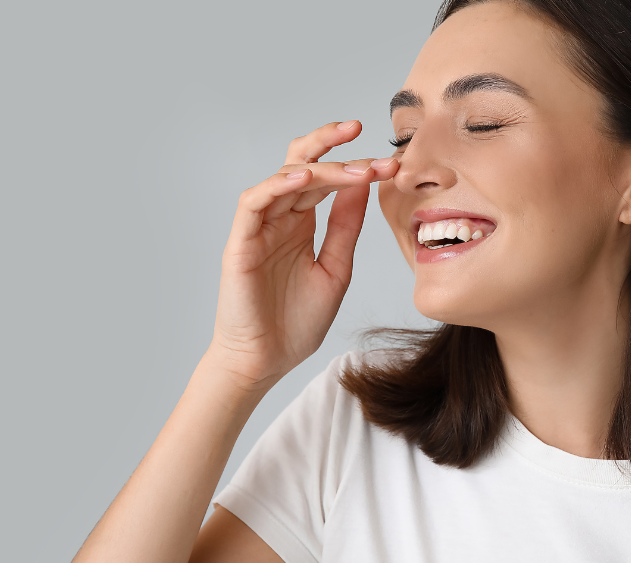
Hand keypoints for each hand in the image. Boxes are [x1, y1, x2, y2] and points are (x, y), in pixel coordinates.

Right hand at [205, 120, 398, 389]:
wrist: (265, 361)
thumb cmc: (296, 322)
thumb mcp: (336, 268)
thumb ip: (346, 227)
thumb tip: (364, 185)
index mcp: (301, 223)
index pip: (327, 180)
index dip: (356, 166)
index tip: (391, 163)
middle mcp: (279, 218)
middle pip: (302, 164)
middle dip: (332, 146)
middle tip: (362, 132)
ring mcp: (258, 227)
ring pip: (284, 177)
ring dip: (319, 166)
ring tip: (353, 167)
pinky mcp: (240, 241)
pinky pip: (255, 201)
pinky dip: (279, 185)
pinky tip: (305, 178)